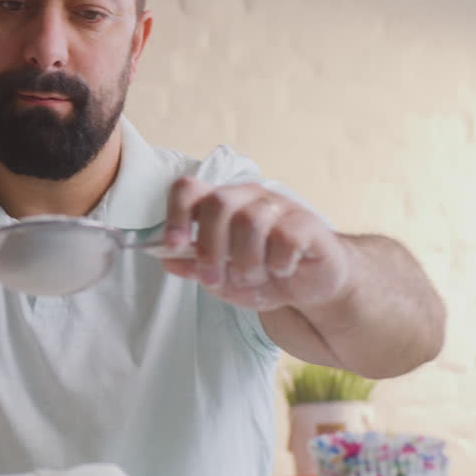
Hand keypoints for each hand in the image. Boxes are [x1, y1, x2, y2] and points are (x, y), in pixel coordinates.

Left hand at [161, 177, 350, 310]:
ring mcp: (278, 206)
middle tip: (213, 277)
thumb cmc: (261, 274)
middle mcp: (246, 197)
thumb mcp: (221, 279)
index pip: (188, 189)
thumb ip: (193, 267)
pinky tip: (281, 270)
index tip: (174, 246)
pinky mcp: (307, 222)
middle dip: (210, 246)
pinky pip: (285, 237)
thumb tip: (166, 260)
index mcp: (219, 204)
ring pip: (250, 221)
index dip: (176, 214)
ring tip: (253, 277)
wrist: (309, 286)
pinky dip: (277, 263)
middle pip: (218, 203)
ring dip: (246, 261)